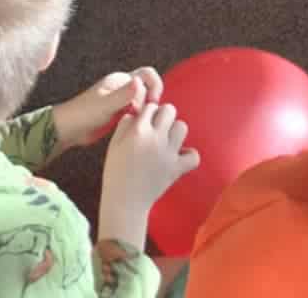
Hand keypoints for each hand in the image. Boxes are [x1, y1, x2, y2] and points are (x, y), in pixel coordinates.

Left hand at [53, 68, 162, 150]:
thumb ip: (122, 95)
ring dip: (145, 110)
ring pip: (143, 100)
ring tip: (140, 123)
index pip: (147, 74)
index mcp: (120, 80)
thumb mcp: (104, 105)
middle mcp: (123, 87)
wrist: (68, 129)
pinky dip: (140, 118)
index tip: (151, 103)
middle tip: (146, 115)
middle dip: (151, 99)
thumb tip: (140, 82)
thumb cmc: (83, 114)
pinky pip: (136, 111)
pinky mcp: (119, 113)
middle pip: (147, 86)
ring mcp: (121, 100)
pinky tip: (135, 128)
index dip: (154, 86)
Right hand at [99, 103, 198, 246]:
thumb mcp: (113, 144)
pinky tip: (179, 156)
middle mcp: (156, 139)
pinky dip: (189, 155)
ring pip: (182, 127)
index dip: (148, 112)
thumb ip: (124, 124)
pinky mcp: (176, 169)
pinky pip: (193, 156)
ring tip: (166, 141)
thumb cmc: (115, 172)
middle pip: (170, 110)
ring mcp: (168, 154)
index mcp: (139, 131)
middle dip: (163, 115)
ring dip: (175, 131)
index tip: (145, 121)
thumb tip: (136, 113)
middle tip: (156, 128)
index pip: (151, 106)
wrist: (125, 202)